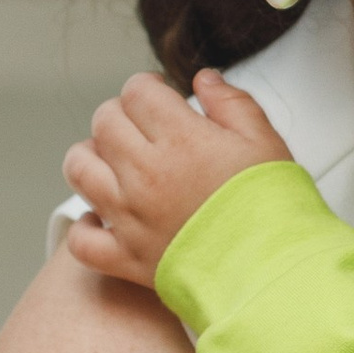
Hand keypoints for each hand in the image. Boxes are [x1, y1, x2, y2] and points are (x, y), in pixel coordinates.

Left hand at [64, 69, 291, 289]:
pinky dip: (86, 227)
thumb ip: (232, 103)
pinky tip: (103, 218)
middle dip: (121, 115)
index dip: (149, 87)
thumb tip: (205, 80)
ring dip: (91, 157)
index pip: (137, 91)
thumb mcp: (265, 141)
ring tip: (114, 161)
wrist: (274, 273)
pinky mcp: (127, 259)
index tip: (162, 95)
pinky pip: (82, 240)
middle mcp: (145, 174)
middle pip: (103, 122)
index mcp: (180, 139)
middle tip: (142, 125)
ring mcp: (130, 217)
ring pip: (79, 170)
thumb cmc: (274, 209)